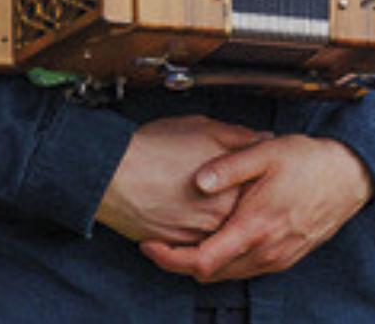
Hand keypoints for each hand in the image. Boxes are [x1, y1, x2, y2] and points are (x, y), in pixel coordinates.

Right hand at [96, 115, 267, 244]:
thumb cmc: (152, 149)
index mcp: (234, 187)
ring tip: (198, 197)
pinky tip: (187, 212)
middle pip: (242, 211)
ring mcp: (200, 235)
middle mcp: (221, 217)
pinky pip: (198, 243)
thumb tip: (263, 139)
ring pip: (221, 229)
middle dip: (237, 198)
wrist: (112, 175)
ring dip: (217, 217)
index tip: (252, 169)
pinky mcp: (179, 246)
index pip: (260, 186)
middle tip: (221, 183)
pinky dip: (198, 231)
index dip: (256, 174)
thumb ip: (239, 136)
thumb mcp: (202, 128)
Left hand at [138, 135, 373, 281]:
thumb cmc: (308, 161)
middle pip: (210, 274)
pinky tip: (217, 238)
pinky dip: (225, 261)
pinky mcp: (285, 257)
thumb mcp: (266, 152)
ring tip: (182, 239)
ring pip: (228, 274)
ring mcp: (277, 258)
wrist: (349, 176)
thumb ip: (228, 167)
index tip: (149, 244)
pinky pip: (246, 269)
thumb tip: (197, 181)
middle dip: (180, 262)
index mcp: (255, 227)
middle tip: (159, 242)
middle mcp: (265, 251)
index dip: (170, 258)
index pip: (202, 261)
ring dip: (203, 262)